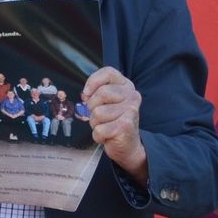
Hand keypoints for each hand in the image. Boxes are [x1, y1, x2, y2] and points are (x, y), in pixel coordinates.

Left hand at [82, 66, 147, 184]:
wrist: (127, 145)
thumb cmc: (112, 121)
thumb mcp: (105, 102)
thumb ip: (96, 92)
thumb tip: (85, 94)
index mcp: (126, 86)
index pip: (108, 72)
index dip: (93, 82)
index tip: (87, 94)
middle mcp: (132, 96)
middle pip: (101, 93)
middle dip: (92, 108)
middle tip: (100, 116)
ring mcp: (131, 110)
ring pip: (97, 113)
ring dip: (95, 123)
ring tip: (105, 126)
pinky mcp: (125, 126)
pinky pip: (99, 129)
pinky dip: (98, 135)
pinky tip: (108, 135)